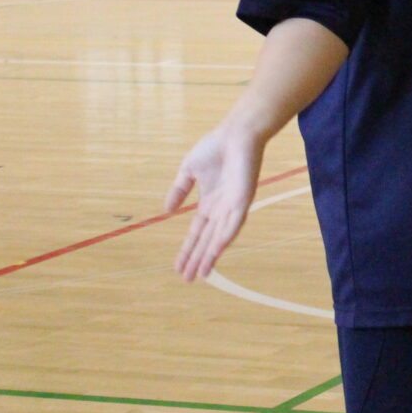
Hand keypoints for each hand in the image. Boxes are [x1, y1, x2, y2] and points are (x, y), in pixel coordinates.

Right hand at [166, 121, 266, 280]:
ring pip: (220, 236)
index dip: (187, 249)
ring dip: (210, 255)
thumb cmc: (215, 147)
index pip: (196, 232)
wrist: (237, 132)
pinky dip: (225, 237)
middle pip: (207, 240)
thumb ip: (179, 191)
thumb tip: (166, 211)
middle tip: (187, 280)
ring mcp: (234, 205)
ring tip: (201, 273)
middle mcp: (222, 208)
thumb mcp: (188, 170)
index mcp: (209, 202)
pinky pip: (234, 222)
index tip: (177, 267)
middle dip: (197, 259)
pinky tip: (217, 251)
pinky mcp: (244, 198)